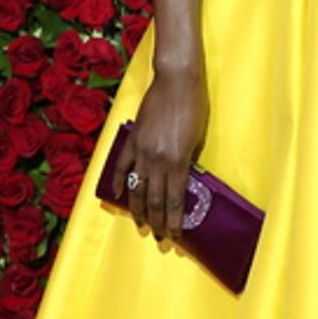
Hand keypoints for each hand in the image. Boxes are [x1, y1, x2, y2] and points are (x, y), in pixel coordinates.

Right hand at [112, 68, 209, 246]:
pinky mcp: (132, 139)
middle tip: (160, 237)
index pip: (175, 200)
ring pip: (137, 188)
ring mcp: (142, 150)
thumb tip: (182, 180)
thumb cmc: (194, 106)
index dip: (174, 220)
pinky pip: (122, 165)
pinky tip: (120, 194)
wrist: (176, 80)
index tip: (175, 236)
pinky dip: (120, 181)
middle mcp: (158, 159)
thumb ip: (187, 160)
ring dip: (139, 209)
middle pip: (155, 199)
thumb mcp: (197, 137)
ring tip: (142, 224)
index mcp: (178, 160)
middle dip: (158, 221)